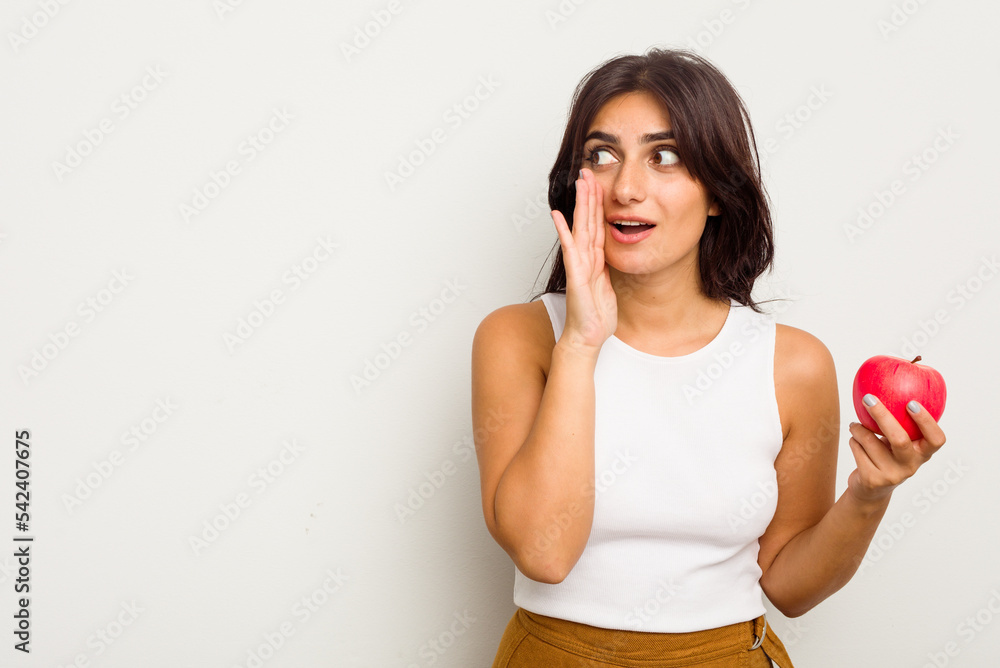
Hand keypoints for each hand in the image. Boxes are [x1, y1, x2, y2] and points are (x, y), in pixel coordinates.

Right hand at [550, 168, 616, 350]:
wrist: (587, 337)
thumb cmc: (595, 316)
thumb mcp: (608, 285)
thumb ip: (606, 268)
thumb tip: (610, 255)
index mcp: (595, 259)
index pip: (596, 225)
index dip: (597, 204)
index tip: (597, 183)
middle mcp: (585, 258)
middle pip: (587, 220)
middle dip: (588, 196)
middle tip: (586, 171)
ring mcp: (579, 265)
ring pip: (580, 228)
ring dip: (579, 205)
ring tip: (578, 183)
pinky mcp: (576, 275)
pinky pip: (570, 249)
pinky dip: (564, 231)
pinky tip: (558, 215)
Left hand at [846, 394, 947, 504]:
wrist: (871, 490)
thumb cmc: (886, 456)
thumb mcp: (898, 443)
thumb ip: (901, 424)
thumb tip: (889, 383)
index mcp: (923, 454)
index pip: (936, 439)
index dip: (926, 421)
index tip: (912, 403)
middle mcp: (911, 466)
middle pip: (898, 439)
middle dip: (882, 415)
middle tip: (869, 398)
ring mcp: (892, 475)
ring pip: (869, 440)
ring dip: (858, 428)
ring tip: (856, 426)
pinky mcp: (872, 479)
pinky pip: (856, 448)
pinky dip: (852, 440)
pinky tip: (855, 443)